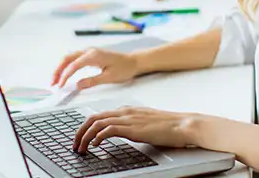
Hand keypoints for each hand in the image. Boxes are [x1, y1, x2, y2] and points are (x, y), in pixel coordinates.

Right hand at [51, 48, 141, 89]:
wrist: (134, 61)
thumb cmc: (124, 68)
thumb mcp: (109, 78)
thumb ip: (92, 81)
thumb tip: (77, 86)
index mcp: (93, 56)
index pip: (73, 66)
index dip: (65, 76)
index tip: (60, 86)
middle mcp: (89, 51)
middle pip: (67, 59)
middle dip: (58, 71)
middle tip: (52, 84)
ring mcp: (89, 52)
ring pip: (69, 58)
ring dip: (61, 68)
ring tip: (56, 81)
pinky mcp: (90, 55)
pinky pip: (74, 59)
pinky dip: (66, 66)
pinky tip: (64, 75)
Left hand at [73, 107, 200, 152]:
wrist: (183, 124)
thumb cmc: (169, 126)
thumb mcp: (146, 124)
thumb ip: (134, 126)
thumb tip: (126, 134)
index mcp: (127, 110)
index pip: (100, 115)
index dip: (87, 126)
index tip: (82, 137)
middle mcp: (124, 112)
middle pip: (93, 117)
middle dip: (80, 131)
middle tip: (75, 144)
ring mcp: (127, 118)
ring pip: (96, 123)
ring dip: (85, 136)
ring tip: (81, 148)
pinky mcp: (131, 128)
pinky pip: (107, 130)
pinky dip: (97, 137)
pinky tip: (94, 146)